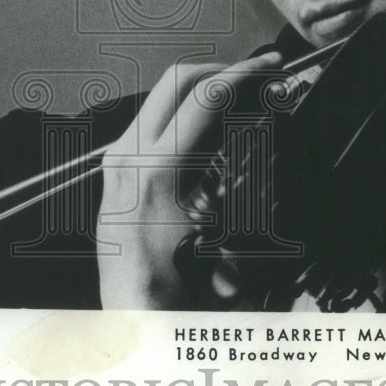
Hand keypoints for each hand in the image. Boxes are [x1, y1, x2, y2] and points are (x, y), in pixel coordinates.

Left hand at [96, 50, 281, 308]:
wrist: (129, 318)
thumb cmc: (170, 289)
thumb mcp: (221, 239)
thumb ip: (243, 189)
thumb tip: (269, 147)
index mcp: (154, 168)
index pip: (204, 96)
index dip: (243, 73)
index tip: (269, 67)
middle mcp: (129, 155)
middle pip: (176, 79)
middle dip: (220, 68)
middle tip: (255, 73)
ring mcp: (117, 159)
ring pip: (161, 97)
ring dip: (201, 90)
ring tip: (238, 100)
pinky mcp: (116, 168)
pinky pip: (150, 122)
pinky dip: (182, 113)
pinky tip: (208, 131)